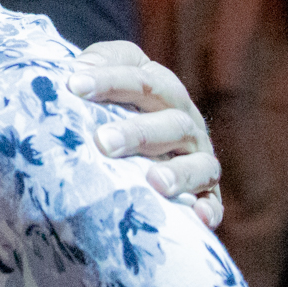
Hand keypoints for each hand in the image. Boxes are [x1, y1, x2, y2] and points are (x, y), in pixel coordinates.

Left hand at [69, 40, 221, 227]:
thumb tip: (73, 73)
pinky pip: (214, 201)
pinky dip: (209, 208)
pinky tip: (198, 217)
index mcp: (159, 87)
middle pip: (170, 121)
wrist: (133, 139)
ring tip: (154, 181)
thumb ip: (91, 69)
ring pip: (199, 161)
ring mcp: (197, 155)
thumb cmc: (106, 106)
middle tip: (103, 142)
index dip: (108, 79)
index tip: (73, 85)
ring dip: (178, 172)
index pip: (139, 78)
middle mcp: (183, 120)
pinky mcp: (206, 190)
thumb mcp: (100, 80)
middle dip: (138, 132)